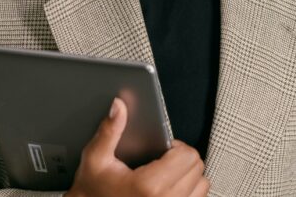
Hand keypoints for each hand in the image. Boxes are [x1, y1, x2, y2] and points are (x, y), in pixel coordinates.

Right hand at [65, 97, 208, 196]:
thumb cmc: (93, 190)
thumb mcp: (96, 158)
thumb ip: (109, 130)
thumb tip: (118, 107)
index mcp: (149, 185)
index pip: (187, 156)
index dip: (176, 145)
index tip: (163, 148)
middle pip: (197, 168)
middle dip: (183, 158)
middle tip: (163, 159)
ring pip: (202, 185)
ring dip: (189, 176)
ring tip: (168, 174)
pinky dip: (189, 191)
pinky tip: (170, 188)